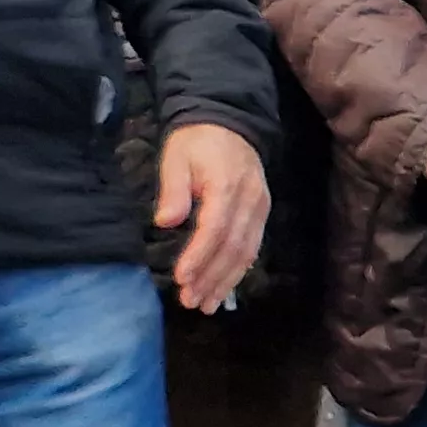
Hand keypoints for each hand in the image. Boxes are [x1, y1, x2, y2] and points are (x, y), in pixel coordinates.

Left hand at [157, 123, 270, 309]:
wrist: (229, 122)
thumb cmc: (196, 141)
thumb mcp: (176, 156)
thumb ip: (173, 189)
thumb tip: (165, 222)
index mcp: (226, 185)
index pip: (215, 228)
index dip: (199, 256)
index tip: (181, 278)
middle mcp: (249, 201)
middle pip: (232, 246)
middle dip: (211, 277)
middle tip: (190, 300)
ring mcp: (260, 208)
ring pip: (247, 252)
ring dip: (226, 281)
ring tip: (207, 304)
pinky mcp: (262, 213)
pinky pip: (253, 247)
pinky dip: (239, 270)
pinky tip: (224, 288)